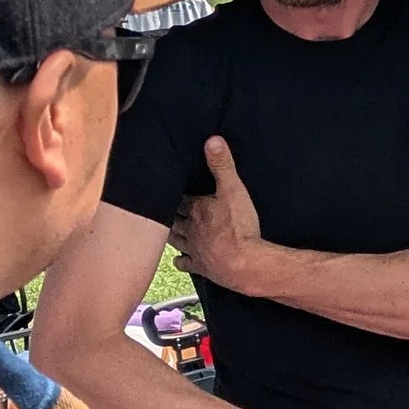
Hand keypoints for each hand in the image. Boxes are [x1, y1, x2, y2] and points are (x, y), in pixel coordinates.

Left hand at [172, 136, 270, 294]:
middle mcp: (191, 230)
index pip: (179, 199)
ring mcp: (195, 250)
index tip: (167, 189)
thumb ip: (223, 166)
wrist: (246, 264)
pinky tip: (178, 260)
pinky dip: (180, 261)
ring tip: (164, 229)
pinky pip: (185, 264)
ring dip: (170, 234)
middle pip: (173, 219)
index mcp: (197, 210)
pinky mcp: (202, 267)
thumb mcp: (235, 191)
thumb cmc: (241, 228)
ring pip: (175, 240)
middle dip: (167, 213)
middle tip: (161, 209)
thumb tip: (212, 141)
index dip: (172, 194)